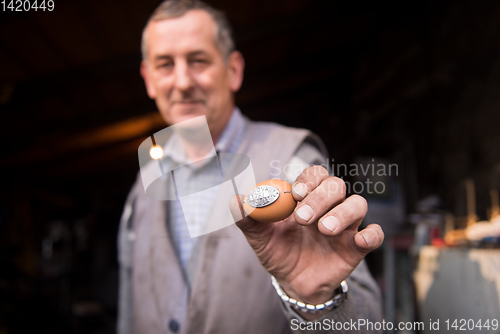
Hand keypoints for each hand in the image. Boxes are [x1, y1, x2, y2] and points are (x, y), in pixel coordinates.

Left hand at [230, 166, 383, 319]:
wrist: (292, 283)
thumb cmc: (278, 251)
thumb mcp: (259, 237)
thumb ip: (249, 218)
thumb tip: (235, 200)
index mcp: (306, 198)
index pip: (315, 175)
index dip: (307, 180)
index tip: (294, 194)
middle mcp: (328, 207)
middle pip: (336, 185)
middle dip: (321, 197)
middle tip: (303, 218)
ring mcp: (345, 226)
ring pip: (358, 204)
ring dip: (343, 213)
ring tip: (323, 229)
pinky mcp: (356, 247)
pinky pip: (375, 235)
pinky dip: (371, 234)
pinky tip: (358, 240)